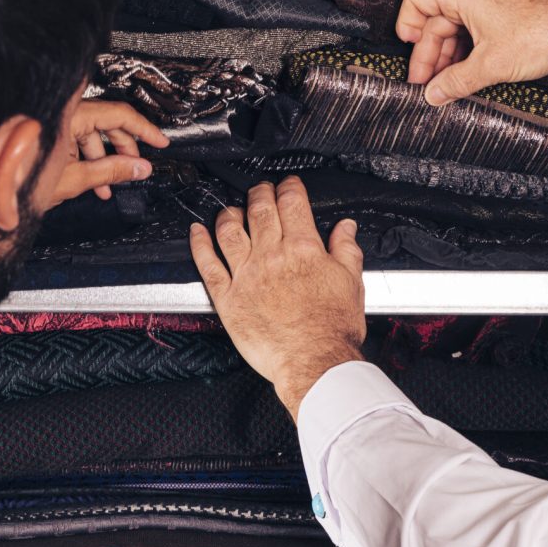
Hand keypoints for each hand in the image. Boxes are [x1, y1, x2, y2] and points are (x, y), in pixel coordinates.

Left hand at [51, 100, 168, 205]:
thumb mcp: (76, 178)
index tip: (160, 141)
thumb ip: (113, 171)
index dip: (144, 129)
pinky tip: (92, 179)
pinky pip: (75, 136)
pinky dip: (87, 155)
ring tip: (108, 185)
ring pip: (92, 132)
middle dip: (124, 148)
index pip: (119, 114)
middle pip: (107, 122)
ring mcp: (54, 120)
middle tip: (136, 167)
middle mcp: (63, 112)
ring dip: (104, 157)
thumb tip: (141, 167)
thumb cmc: (24, 180)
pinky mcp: (47, 130)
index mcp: (71, 115)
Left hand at [189, 177, 365, 420]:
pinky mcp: (228, 298)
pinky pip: (208, 264)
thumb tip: (345, 228)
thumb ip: (346, 250)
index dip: (289, 187)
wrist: (314, 361)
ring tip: (230, 208)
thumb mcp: (351, 282)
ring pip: (229, 231)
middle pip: (259, 210)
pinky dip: (199, 244)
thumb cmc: (332, 329)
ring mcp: (246, 275)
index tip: (288, 185)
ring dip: (228, 213)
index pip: (292, 204)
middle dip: (260, 193)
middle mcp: (271, 256)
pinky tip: (196, 232)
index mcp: (303, 248)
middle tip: (260, 189)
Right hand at [396, 0, 547, 106]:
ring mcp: (488, 0)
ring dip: (447, 56)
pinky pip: (471, 30)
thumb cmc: (541, 36)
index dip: (407, 25)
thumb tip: (433, 94)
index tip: (408, 50)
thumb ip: (455, 81)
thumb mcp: (490, 66)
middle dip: (429, 53)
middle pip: (435, 20)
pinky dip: (464, 52)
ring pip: (454, 28)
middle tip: (426, 84)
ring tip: (444, 85)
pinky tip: (463, 75)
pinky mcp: (501, 12)